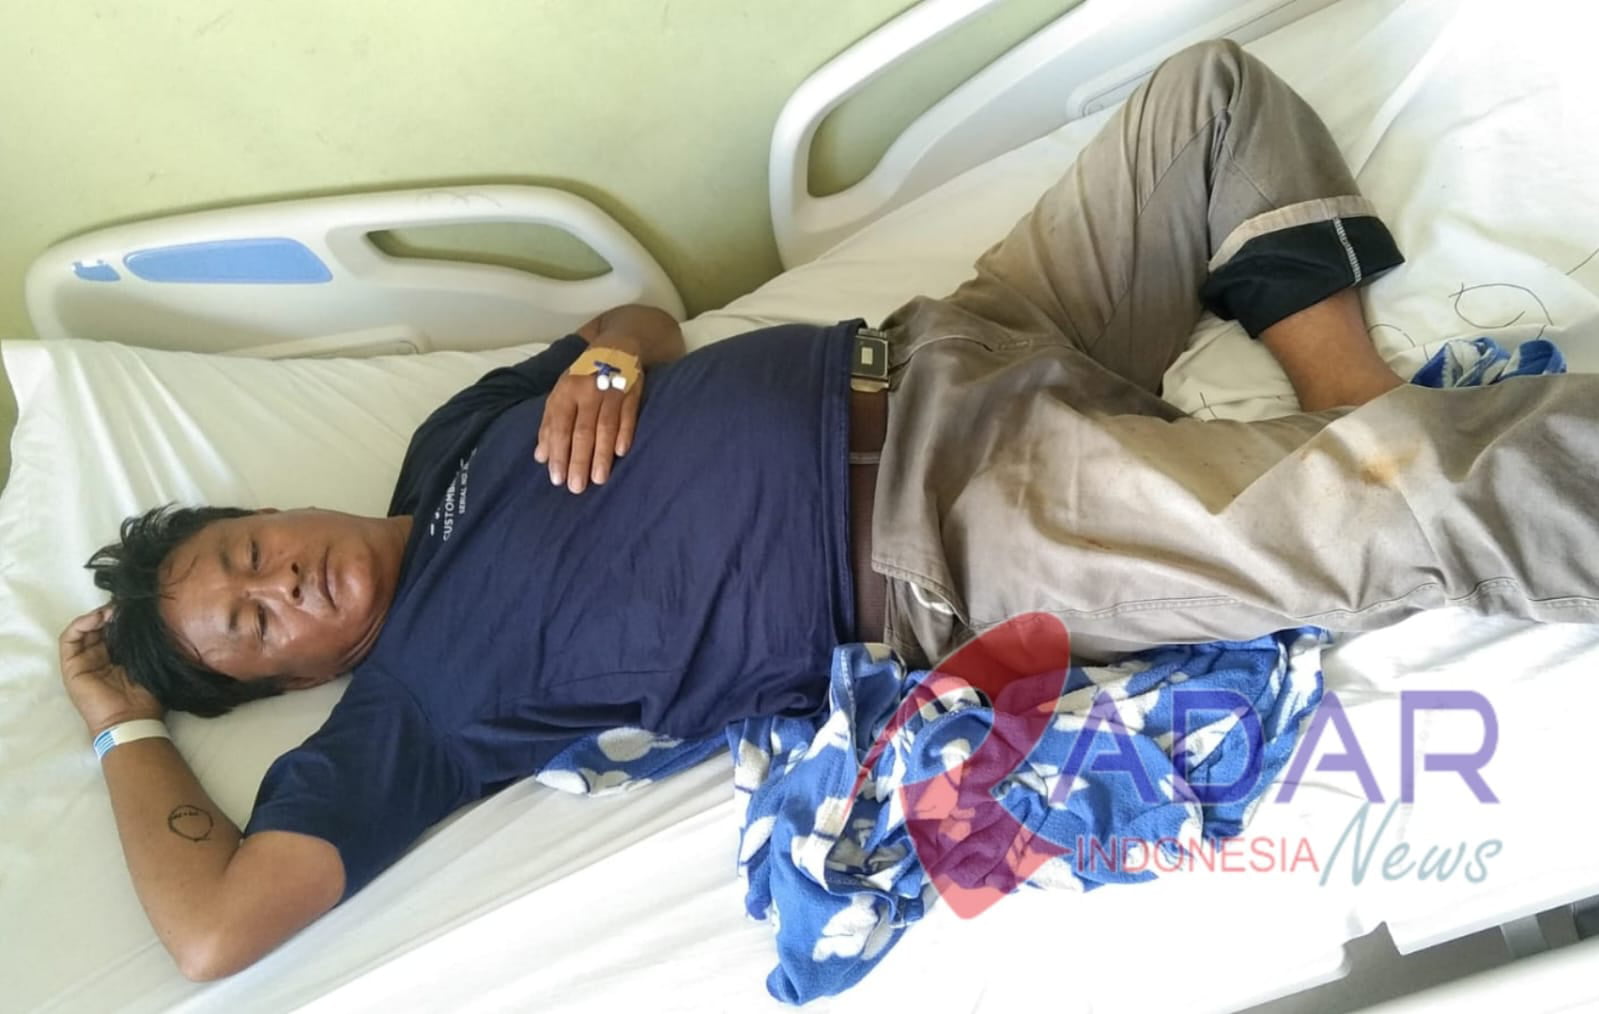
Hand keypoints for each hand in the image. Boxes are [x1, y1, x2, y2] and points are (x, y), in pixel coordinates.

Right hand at [60, 606, 163, 736]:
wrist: (131, 719)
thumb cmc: (146, 695)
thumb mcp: (146, 663)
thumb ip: (141, 644)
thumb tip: (145, 618)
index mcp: (118, 658)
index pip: (116, 630)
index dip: (123, 617)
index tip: (136, 607)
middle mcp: (99, 658)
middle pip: (100, 627)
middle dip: (111, 613)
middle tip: (125, 605)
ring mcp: (84, 662)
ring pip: (84, 630)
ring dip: (96, 616)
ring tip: (112, 610)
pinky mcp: (71, 667)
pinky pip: (69, 639)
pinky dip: (80, 624)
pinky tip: (97, 618)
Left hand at [534, 342, 643, 493]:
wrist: (617, 346)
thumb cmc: (583, 377)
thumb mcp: (561, 393)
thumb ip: (550, 424)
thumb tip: (541, 456)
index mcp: (566, 392)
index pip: (559, 427)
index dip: (558, 453)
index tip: (557, 478)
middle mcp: (587, 391)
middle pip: (582, 431)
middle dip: (578, 460)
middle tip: (577, 487)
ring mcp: (611, 390)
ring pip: (605, 427)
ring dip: (601, 454)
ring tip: (599, 479)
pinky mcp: (632, 391)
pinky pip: (628, 415)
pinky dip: (625, 433)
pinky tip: (621, 452)